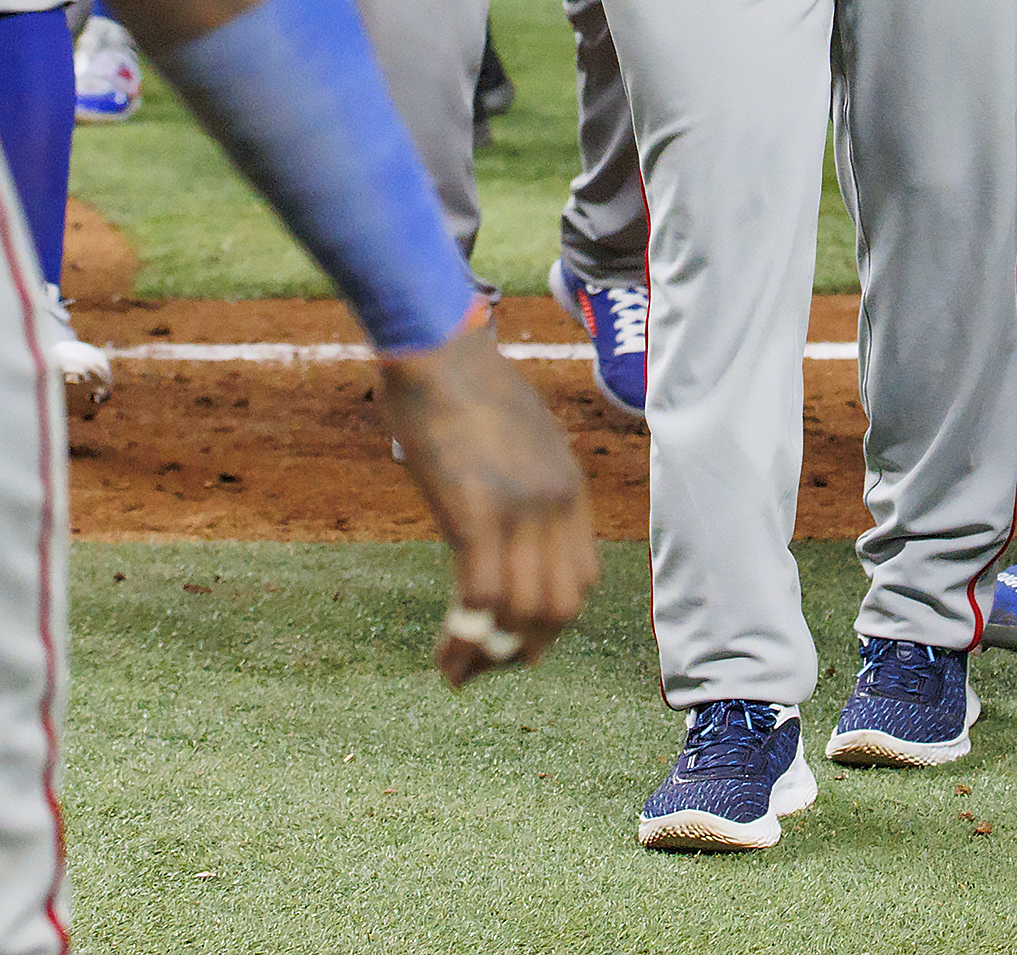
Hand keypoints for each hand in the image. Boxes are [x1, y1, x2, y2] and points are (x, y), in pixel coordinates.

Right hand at [378, 317, 595, 686]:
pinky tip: (445, 653)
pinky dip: (465, 638)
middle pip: (560, 608)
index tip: (515, 639)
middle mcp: (556, 504)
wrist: (434, 344)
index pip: (582, 579)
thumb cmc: (462, 380)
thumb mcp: (514, 434)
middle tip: (485, 667)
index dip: (551, 621)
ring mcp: (520, 511)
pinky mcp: (476, 514)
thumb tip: (497, 516)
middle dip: (526, 650)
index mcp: (569, 486)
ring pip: (522, 614)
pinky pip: (481, 599)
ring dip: (490, 656)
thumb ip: (519, 480)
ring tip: (457, 672)